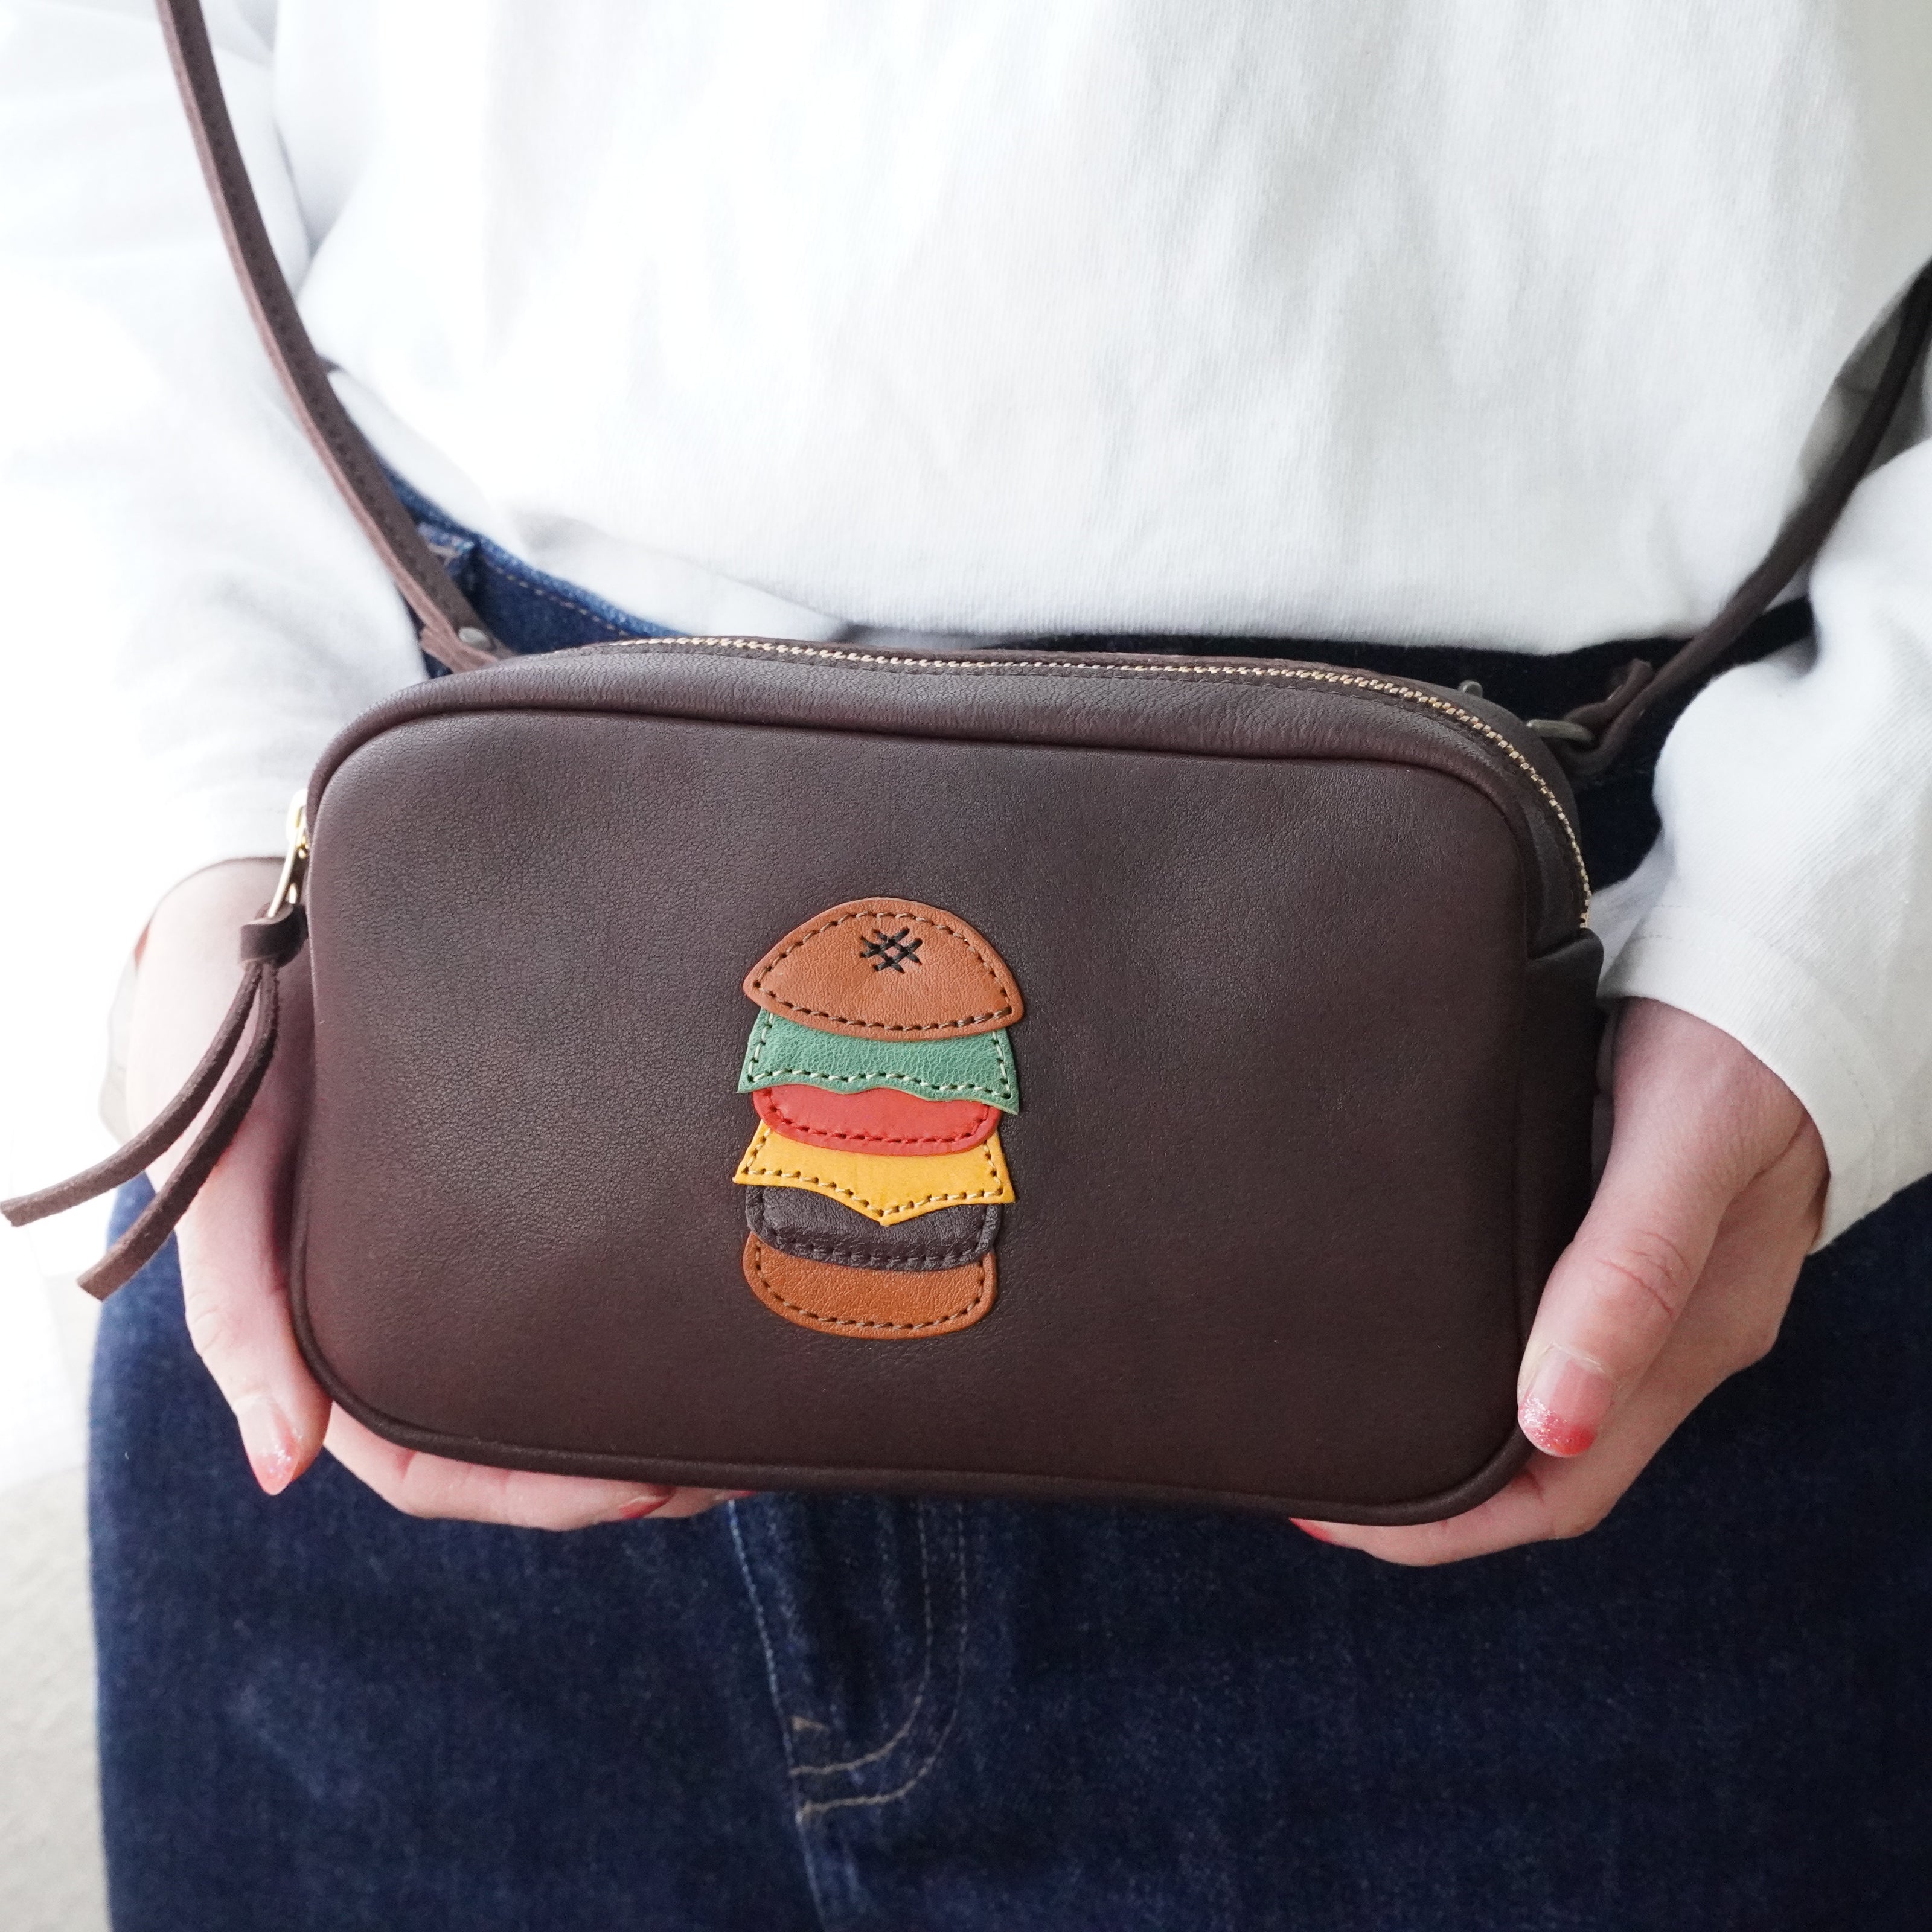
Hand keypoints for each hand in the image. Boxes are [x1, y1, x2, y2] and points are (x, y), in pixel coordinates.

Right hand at [127, 860, 736, 1526]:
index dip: (529, 1496)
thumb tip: (284, 1468)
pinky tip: (703, 1296)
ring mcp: (450, 1244)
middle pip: (505, 1434)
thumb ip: (237, 1315)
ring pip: (542, 1365)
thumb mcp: (212, 1173)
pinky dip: (632, 1301)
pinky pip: (565, 1262)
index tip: (643, 1491)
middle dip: (610, 1467)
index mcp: (325, 1328)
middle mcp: (397, 1301)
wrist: (253, 919)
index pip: (423, 1466)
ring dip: (634, 1402)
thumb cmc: (218, 1049)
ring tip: (741, 1410)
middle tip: (729, 1465)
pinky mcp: (501, 1175)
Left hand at [1298, 997, 1827, 1563]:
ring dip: (1447, 1426)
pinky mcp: (1624, 1236)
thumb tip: (1552, 1422)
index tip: (1340, 1518)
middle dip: (1430, 1492)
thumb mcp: (1681, 1152)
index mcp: (1688, 1340)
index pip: (1558, 1489)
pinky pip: (1544, 1326)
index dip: (1451, 1525)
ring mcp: (1651, 1290)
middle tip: (1314, 1474)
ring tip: (1343, 1411)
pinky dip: (1473, 1353)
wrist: (1786, 967)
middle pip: (1538, 1463)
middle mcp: (1667, 1335)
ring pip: (1538, 1399)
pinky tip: (1412, 1326)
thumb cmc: (1738, 1048)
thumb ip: (1628, 1275)